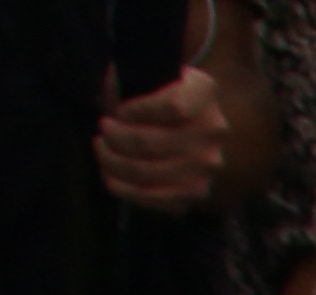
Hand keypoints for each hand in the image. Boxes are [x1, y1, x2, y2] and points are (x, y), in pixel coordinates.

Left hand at [96, 59, 231, 210]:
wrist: (187, 122)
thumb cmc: (157, 92)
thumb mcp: (147, 73)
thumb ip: (126, 80)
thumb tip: (106, 101)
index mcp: (203, 92)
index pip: (172, 108)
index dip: (137, 111)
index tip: (119, 111)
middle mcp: (213, 131)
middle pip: (152, 143)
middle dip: (116, 138)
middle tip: (103, 129)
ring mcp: (208, 166)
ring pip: (148, 172)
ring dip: (115, 162)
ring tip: (102, 150)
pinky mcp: (197, 192)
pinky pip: (155, 198)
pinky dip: (125, 190)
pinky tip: (110, 176)